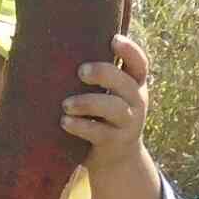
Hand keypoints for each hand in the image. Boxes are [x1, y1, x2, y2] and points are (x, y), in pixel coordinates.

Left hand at [61, 33, 151, 172]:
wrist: (116, 159)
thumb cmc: (103, 115)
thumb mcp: (109, 94)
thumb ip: (98, 75)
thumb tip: (59, 47)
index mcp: (135, 84)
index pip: (139, 63)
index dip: (130, 50)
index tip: (113, 39)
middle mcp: (136, 101)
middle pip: (125, 83)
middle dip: (103, 73)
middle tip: (80, 71)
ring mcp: (129, 123)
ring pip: (114, 108)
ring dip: (88, 103)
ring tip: (66, 105)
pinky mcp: (115, 143)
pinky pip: (99, 132)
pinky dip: (80, 126)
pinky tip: (64, 121)